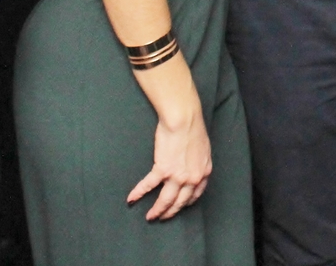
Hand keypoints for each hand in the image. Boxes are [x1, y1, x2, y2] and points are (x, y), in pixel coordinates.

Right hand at [129, 60, 211, 220]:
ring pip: (166, 200)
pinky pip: (148, 185)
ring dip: (157, 211)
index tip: (179, 206)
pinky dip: (139, 193)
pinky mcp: (162, 170)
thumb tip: (192, 165)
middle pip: (180, 202)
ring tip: (150, 216)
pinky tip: (131, 199)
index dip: (186, 203)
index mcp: (203, 172)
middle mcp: (192, 178)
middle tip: (163, 217)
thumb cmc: (193, 127)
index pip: (195, 194)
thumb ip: (198, 161)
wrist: (184, 119)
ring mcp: (177, 176)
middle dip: (171, 212)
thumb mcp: (203, 148)